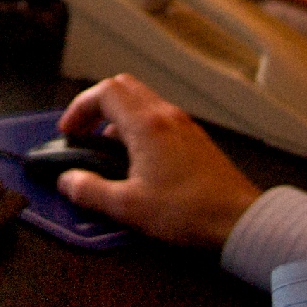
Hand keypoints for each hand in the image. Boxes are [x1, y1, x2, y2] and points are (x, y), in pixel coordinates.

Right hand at [50, 73, 263, 250]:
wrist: (238, 220)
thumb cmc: (191, 212)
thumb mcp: (128, 207)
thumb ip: (91, 191)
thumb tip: (68, 181)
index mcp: (147, 125)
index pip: (104, 92)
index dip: (79, 108)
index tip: (69, 131)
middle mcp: (167, 117)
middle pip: (123, 86)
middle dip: (97, 105)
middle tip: (84, 131)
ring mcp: (184, 125)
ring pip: (143, 101)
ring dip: (119, 116)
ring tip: (107, 148)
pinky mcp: (195, 139)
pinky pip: (160, 118)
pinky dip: (140, 127)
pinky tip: (138, 160)